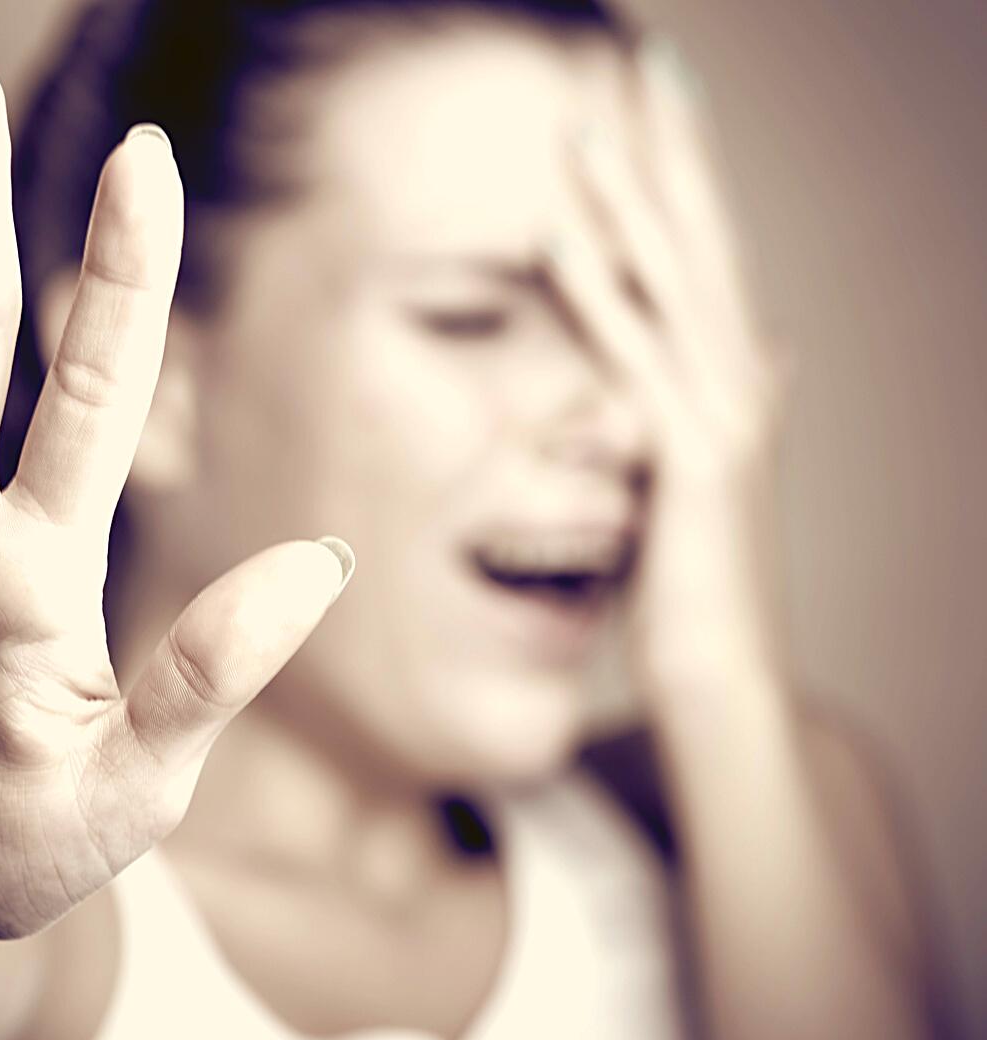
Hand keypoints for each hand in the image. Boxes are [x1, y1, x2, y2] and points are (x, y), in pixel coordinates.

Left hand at [547, 41, 787, 697]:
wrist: (724, 678)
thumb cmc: (700, 586)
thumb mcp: (709, 481)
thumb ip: (733, 406)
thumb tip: (776, 350)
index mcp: (737, 378)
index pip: (710, 253)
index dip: (688, 173)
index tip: (661, 97)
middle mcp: (741, 380)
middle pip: (703, 240)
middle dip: (674, 149)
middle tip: (647, 62)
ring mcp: (723, 414)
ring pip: (673, 281)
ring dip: (632, 195)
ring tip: (594, 118)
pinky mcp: (693, 457)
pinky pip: (635, 352)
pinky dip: (602, 287)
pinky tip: (565, 230)